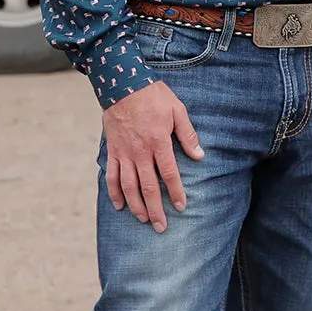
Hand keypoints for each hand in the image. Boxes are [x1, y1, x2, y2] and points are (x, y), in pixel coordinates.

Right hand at [101, 80, 203, 232]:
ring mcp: (123, 153)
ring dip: (136, 205)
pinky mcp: (112, 151)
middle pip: (148, 187)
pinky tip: (120, 205)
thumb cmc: (152, 95)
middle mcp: (140, 152)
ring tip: (143, 220)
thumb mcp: (177, 110)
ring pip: (129, 186)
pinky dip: (114, 192)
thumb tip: (199, 155)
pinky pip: (111, 175)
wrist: (121, 83)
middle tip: (161, 227)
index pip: (169, 174)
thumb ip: (187, 134)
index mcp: (158, 142)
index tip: (181, 207)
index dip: (176, 192)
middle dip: (155, 209)